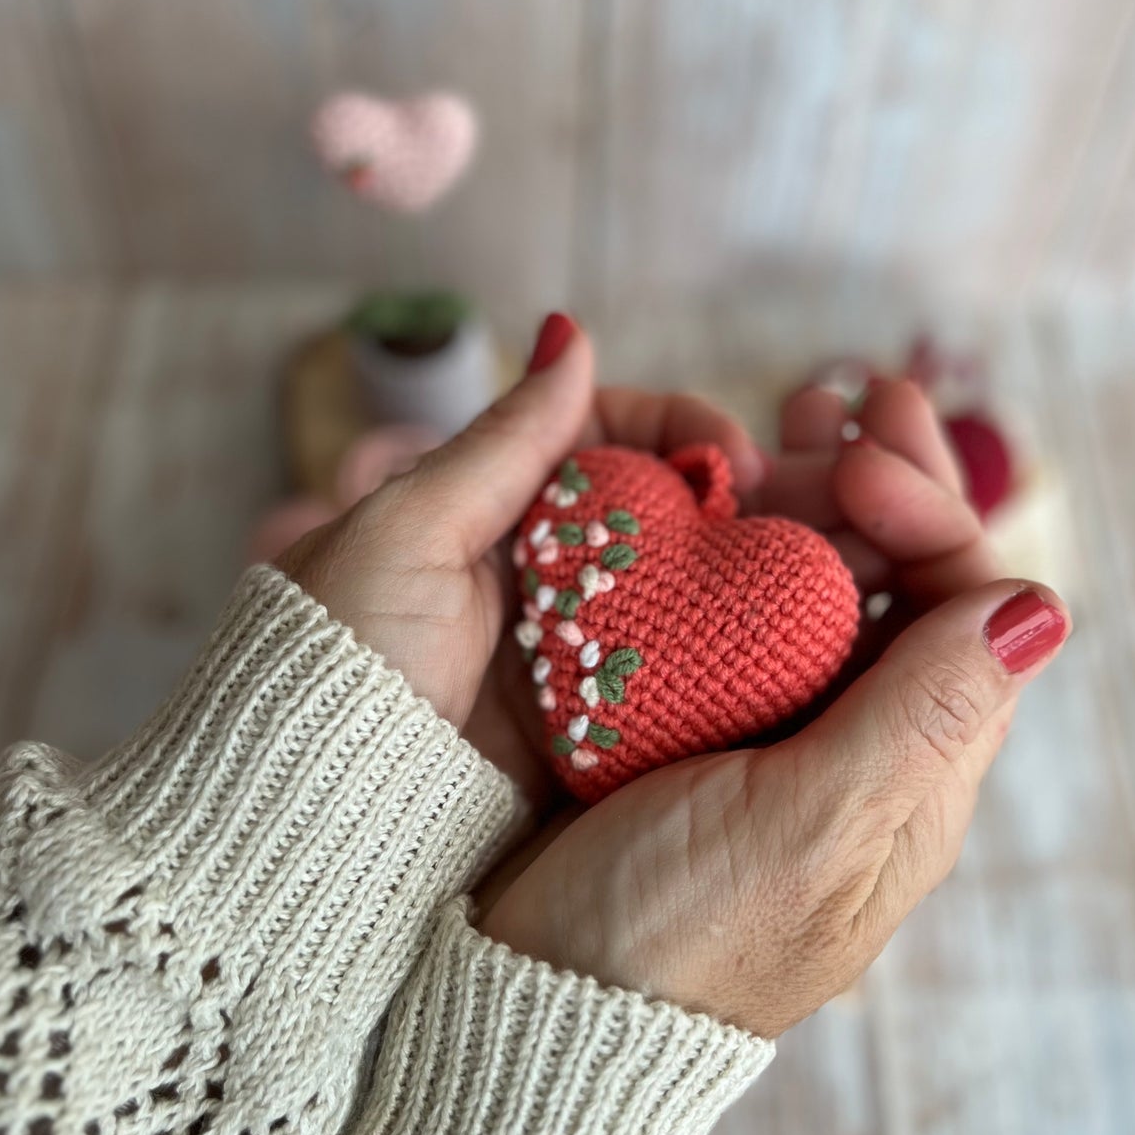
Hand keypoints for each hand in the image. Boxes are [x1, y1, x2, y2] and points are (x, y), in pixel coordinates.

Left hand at [277, 315, 764, 810]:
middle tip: (813, 514)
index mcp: (497, 504)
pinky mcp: (595, 730)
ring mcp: (577, 650)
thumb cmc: (340, 648)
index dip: (685, 433)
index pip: (616, 437)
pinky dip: (734, 665)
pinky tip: (791, 653)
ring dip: (754, 580)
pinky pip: (681, 684)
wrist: (309, 802)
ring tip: (825, 578)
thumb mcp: (411, 527)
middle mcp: (546, 569)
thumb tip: (568, 331)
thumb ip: (505, 441)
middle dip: (745, 505)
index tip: (739, 457)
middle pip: (670, 515)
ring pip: (690, 595)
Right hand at [481, 381, 1071, 1036]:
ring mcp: (778, 744)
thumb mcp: (807, 828)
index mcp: (911, 776)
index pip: (968, 605)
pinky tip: (699, 504)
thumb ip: (923, 717)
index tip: (849, 449)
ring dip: (812, 497)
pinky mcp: (697, 738)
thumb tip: (1041, 606)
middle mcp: (861, 752)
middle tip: (829, 391)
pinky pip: (744, 619)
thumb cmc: (670, 936)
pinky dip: (736, 543)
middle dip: (880, 476)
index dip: (928, 506)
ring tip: (774, 425)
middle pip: (904, 584)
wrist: (536, 1018)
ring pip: (825, 591)